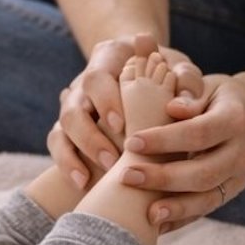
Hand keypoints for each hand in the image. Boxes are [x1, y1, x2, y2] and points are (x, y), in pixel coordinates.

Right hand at [50, 34, 200, 186]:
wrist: (151, 77)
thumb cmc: (168, 71)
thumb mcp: (180, 68)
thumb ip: (186, 80)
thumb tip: (183, 107)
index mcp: (108, 60)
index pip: (96, 78)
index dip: (105, 102)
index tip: (122, 124)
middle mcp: (84, 83)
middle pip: (72, 108)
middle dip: (90, 137)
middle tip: (112, 160)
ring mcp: (74, 106)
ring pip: (61, 129)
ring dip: (75, 155)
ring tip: (94, 178)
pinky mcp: (70, 129)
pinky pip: (57, 146)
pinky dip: (67, 164)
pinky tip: (82, 184)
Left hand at [116, 73, 244, 228]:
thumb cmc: (217, 96)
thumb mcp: (207, 86)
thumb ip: (189, 92)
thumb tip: (172, 107)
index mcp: (235, 119)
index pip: (199, 133)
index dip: (165, 140)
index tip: (132, 142)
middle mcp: (243, 152)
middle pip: (203, 172)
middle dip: (163, 178)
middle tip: (127, 177)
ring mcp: (240, 176)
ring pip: (208, 198)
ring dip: (176, 207)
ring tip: (146, 214)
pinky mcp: (232, 192)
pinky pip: (206, 209)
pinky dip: (182, 218)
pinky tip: (157, 224)